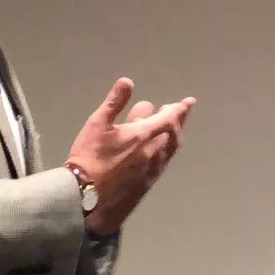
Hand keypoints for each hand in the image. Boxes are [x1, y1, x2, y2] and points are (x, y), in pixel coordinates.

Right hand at [67, 79, 195, 234]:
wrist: (86, 192)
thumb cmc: (89, 155)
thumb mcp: (96, 124)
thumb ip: (114, 102)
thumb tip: (127, 81)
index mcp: (142, 134)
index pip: (167, 118)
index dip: (178, 109)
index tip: (187, 102)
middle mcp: (153, 151)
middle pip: (174, 134)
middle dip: (179, 120)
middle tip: (182, 111)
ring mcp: (152, 169)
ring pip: (170, 150)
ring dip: (175, 136)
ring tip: (175, 130)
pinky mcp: (148, 183)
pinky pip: (164, 163)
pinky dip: (167, 152)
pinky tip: (163, 152)